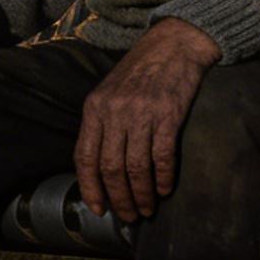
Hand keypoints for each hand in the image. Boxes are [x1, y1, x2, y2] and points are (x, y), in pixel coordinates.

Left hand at [75, 18, 220, 222]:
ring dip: (141, 195)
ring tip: (147, 209)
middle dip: (119, 199)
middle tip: (128, 215)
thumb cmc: (141, 70)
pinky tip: (165, 189)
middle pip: (110, 168)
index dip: (90, 188)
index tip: (98, 209)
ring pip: (136, 168)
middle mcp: (115, 111)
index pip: (85, 157)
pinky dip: (163, 178)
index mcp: (95, 107)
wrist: (174, 43)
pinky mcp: (168, 114)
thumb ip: (102, 123)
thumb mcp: (110, 92)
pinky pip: (162, 156)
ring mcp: (142, 113)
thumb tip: (98, 167)